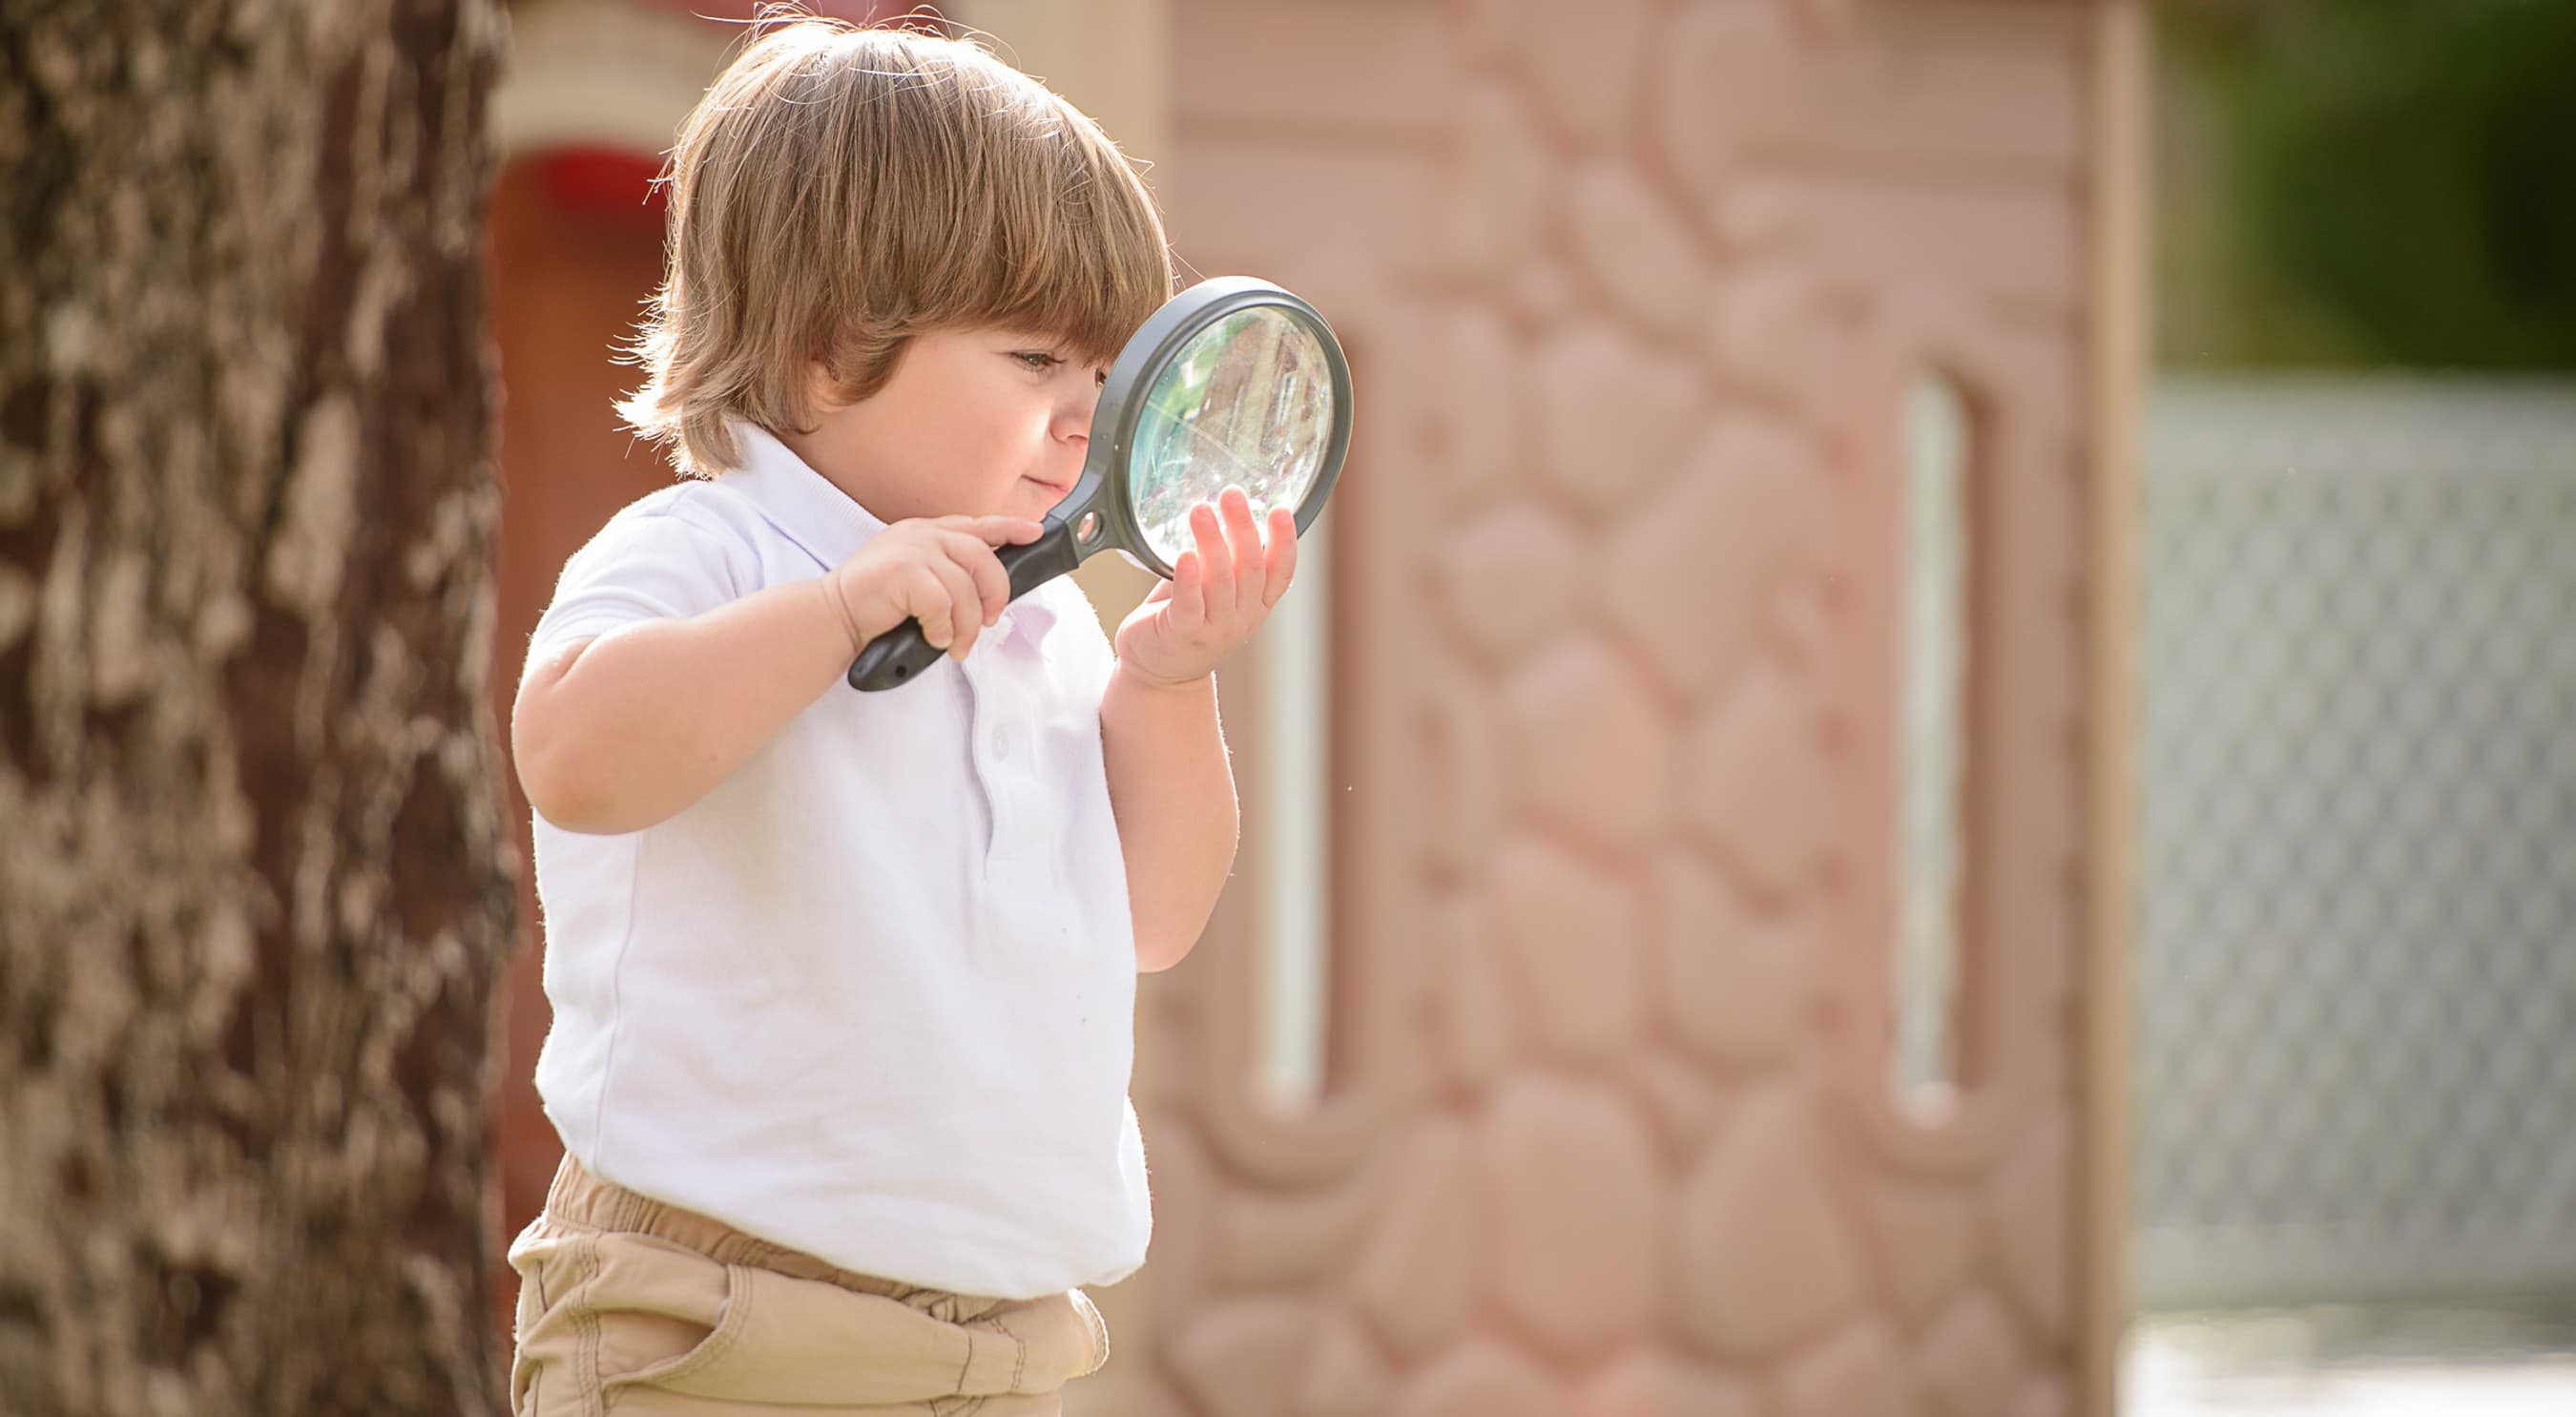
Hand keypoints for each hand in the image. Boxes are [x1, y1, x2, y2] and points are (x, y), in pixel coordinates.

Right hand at [824, 515, 1044, 660]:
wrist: (832, 616)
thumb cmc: (874, 604)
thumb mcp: (916, 577)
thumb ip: (947, 571)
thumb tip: (988, 592)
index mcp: (927, 531)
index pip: (978, 525)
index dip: (1010, 528)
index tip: (1035, 533)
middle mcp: (922, 534)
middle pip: (984, 558)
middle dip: (995, 595)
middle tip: (990, 622)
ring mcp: (912, 550)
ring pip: (966, 588)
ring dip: (967, 625)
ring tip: (956, 644)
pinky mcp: (903, 572)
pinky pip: (943, 603)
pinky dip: (943, 627)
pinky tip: (933, 637)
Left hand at [1115, 486, 1297, 687]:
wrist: (1160, 674)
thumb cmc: (1186, 621)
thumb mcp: (1216, 591)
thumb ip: (1225, 561)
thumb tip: (1228, 511)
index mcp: (1255, 605)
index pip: (1280, 572)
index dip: (1285, 542)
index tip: (1281, 510)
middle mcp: (1240, 618)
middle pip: (1250, 569)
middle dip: (1243, 528)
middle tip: (1232, 495)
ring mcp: (1213, 630)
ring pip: (1220, 582)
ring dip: (1212, 543)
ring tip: (1201, 511)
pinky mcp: (1182, 635)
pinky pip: (1188, 604)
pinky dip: (1188, 578)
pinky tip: (1184, 554)